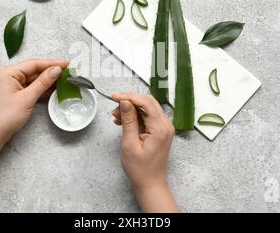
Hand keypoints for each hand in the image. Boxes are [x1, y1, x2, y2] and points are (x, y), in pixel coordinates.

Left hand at [0, 59, 68, 142]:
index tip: (66, 64)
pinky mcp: (15, 92)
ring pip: (34, 79)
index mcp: (9, 72)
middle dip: (51, 72)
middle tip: (68, 72)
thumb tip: (56, 70)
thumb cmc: (6, 116)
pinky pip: (31, 86)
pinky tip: (54, 88)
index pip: (34, 64)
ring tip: (64, 79)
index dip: (51, 63)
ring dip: (48, 80)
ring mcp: (12, 84)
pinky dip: (42, 88)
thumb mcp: (27, 98)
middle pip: (34, 70)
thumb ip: (43, 82)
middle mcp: (9, 75)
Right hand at [112, 93, 178, 211]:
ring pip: (147, 108)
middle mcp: (166, 125)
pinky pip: (148, 116)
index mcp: (160, 128)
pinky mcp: (160, 130)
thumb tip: (125, 102)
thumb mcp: (129, 144)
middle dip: (130, 102)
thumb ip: (128, 121)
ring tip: (117, 117)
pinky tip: (123, 121)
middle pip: (148, 102)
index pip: (146, 102)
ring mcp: (164, 127)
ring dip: (132, 109)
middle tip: (115, 109)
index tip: (114, 97)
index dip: (129, 96)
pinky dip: (136, 116)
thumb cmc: (140, 169)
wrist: (150, 183)